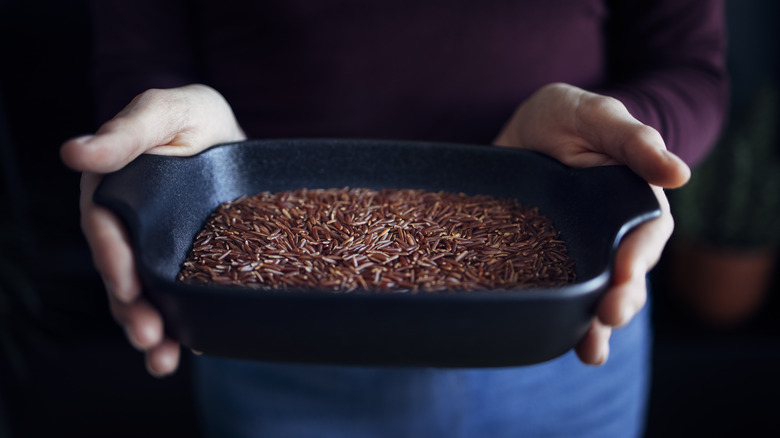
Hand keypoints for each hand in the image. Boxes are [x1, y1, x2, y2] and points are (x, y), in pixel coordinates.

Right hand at [61, 84, 245, 375]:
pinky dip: (179, 328)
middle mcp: (129, 226)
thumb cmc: (190, 116)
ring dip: (150, 329)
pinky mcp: (182, 262)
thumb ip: (126, 133)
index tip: (128, 285)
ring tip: (162, 358)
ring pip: (144, 295)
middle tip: (148, 335)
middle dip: (131, 309)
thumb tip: (74, 153)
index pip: (105, 230)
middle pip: (122, 274)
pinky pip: (174, 298)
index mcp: (113, 191)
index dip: (113, 260)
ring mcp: (154, 248)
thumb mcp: (164, 112)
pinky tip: (186, 352)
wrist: (227, 133)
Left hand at [494, 82, 689, 364]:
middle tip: (608, 317)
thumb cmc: (569, 115)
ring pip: (595, 294)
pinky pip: (558, 291)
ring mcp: (579, 250)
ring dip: (595, 324)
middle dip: (621, 301)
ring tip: (589, 350)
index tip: (625, 273)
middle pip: (625, 277)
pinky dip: (559, 318)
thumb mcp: (599, 116)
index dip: (638, 257)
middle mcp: (611, 233)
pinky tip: (555, 341)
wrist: (526, 125)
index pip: (645, 237)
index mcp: (633, 203)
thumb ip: (634, 141)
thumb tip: (680, 174)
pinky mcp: (548, 259)